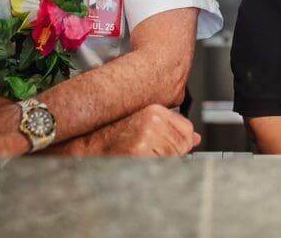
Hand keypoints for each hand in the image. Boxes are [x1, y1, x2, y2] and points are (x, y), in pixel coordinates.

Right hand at [82, 104, 200, 155]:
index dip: (178, 143)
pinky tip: (137, 163)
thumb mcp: (143, 127)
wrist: (85, 149)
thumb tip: (195, 138)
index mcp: (155, 110)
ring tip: (139, 156)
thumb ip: (170, 131)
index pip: (188, 130)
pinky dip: (154, 170)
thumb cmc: (111, 138)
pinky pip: (163, 165)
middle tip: (146, 153)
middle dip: (170, 153)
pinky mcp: (140, 151)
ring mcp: (147, 135)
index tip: (162, 146)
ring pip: (175, 156)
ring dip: (160, 162)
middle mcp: (152, 119)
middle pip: (183, 144)